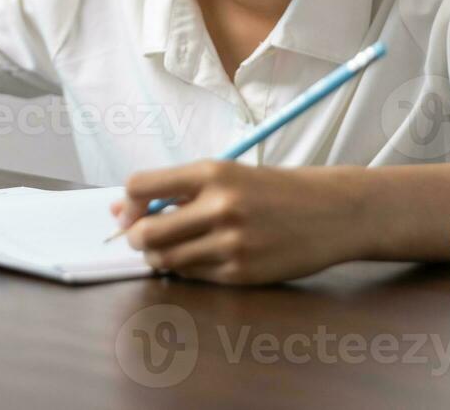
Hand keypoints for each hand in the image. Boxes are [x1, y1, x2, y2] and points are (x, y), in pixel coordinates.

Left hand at [112, 160, 363, 284]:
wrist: (331, 211)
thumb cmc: (271, 190)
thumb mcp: (227, 175)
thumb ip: (174, 190)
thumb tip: (118, 210)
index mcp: (212, 172)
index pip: (141, 185)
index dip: (127, 204)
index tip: (130, 212)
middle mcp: (220, 206)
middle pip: (146, 232)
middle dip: (135, 238)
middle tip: (142, 238)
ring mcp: (232, 243)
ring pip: (165, 260)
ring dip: (157, 258)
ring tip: (170, 248)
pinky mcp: (242, 273)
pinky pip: (192, 276)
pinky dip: (186, 269)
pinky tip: (201, 257)